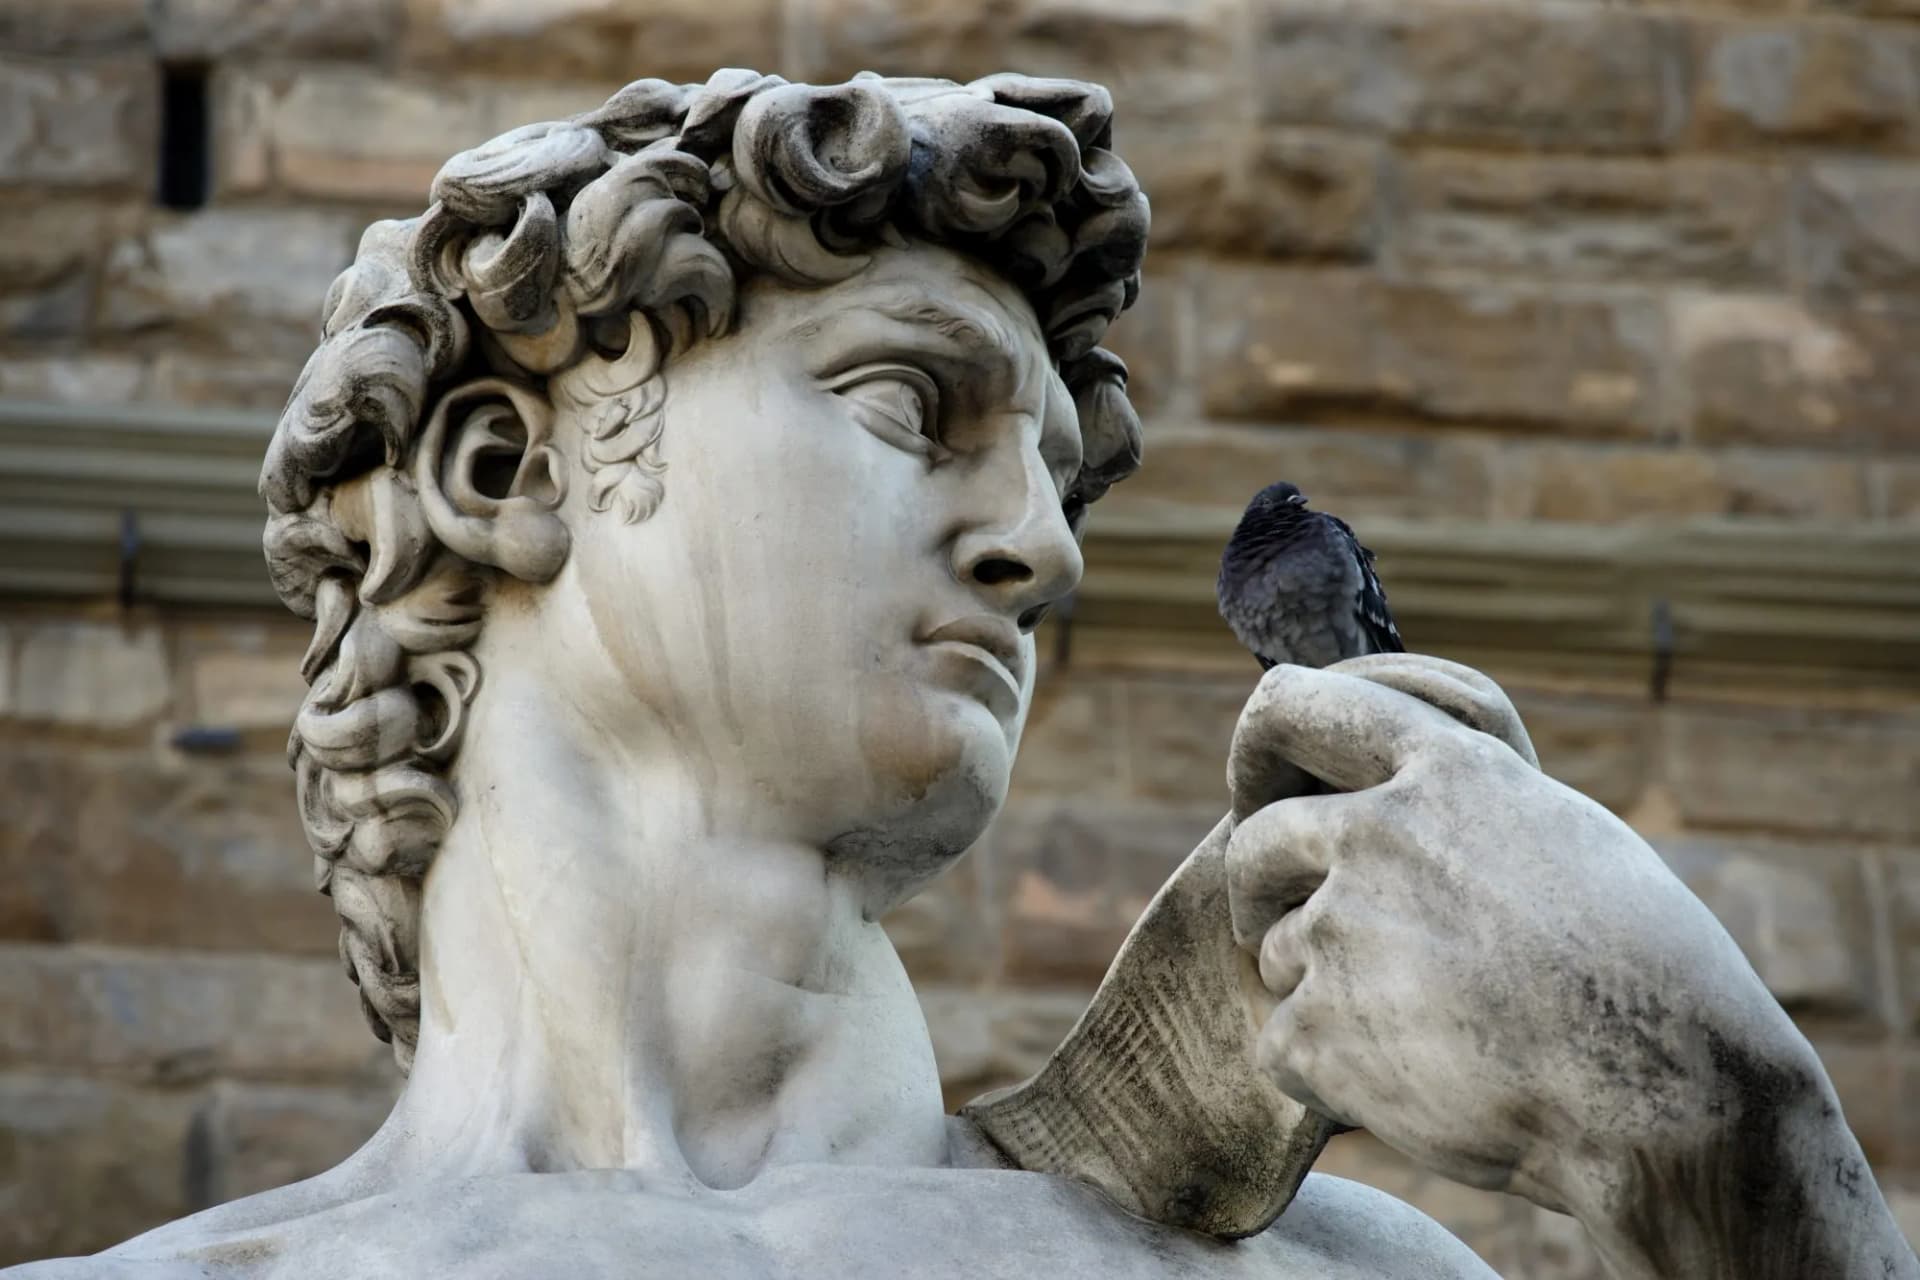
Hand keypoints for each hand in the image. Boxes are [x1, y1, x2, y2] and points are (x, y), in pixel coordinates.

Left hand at [1223, 658, 1914, 1278]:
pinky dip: (1332, 1077)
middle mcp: (1377, 834)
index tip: (1259, 789)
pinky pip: (1284, 1047)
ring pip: (1279, 956)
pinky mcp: (1321, 1031)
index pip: (1292, 705)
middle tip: (1288, 931)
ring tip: (1428, 1033)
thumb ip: (1462, 802)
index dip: (1258, 747)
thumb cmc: (1645, 972)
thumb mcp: (1564, 834)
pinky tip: (1415, 1088)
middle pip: (1255, 845)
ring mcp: (1341, 931)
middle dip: (1264, 892)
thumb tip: (1395, 788)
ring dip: (1326, 994)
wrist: (1668, 1097)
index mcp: (1443, 771)